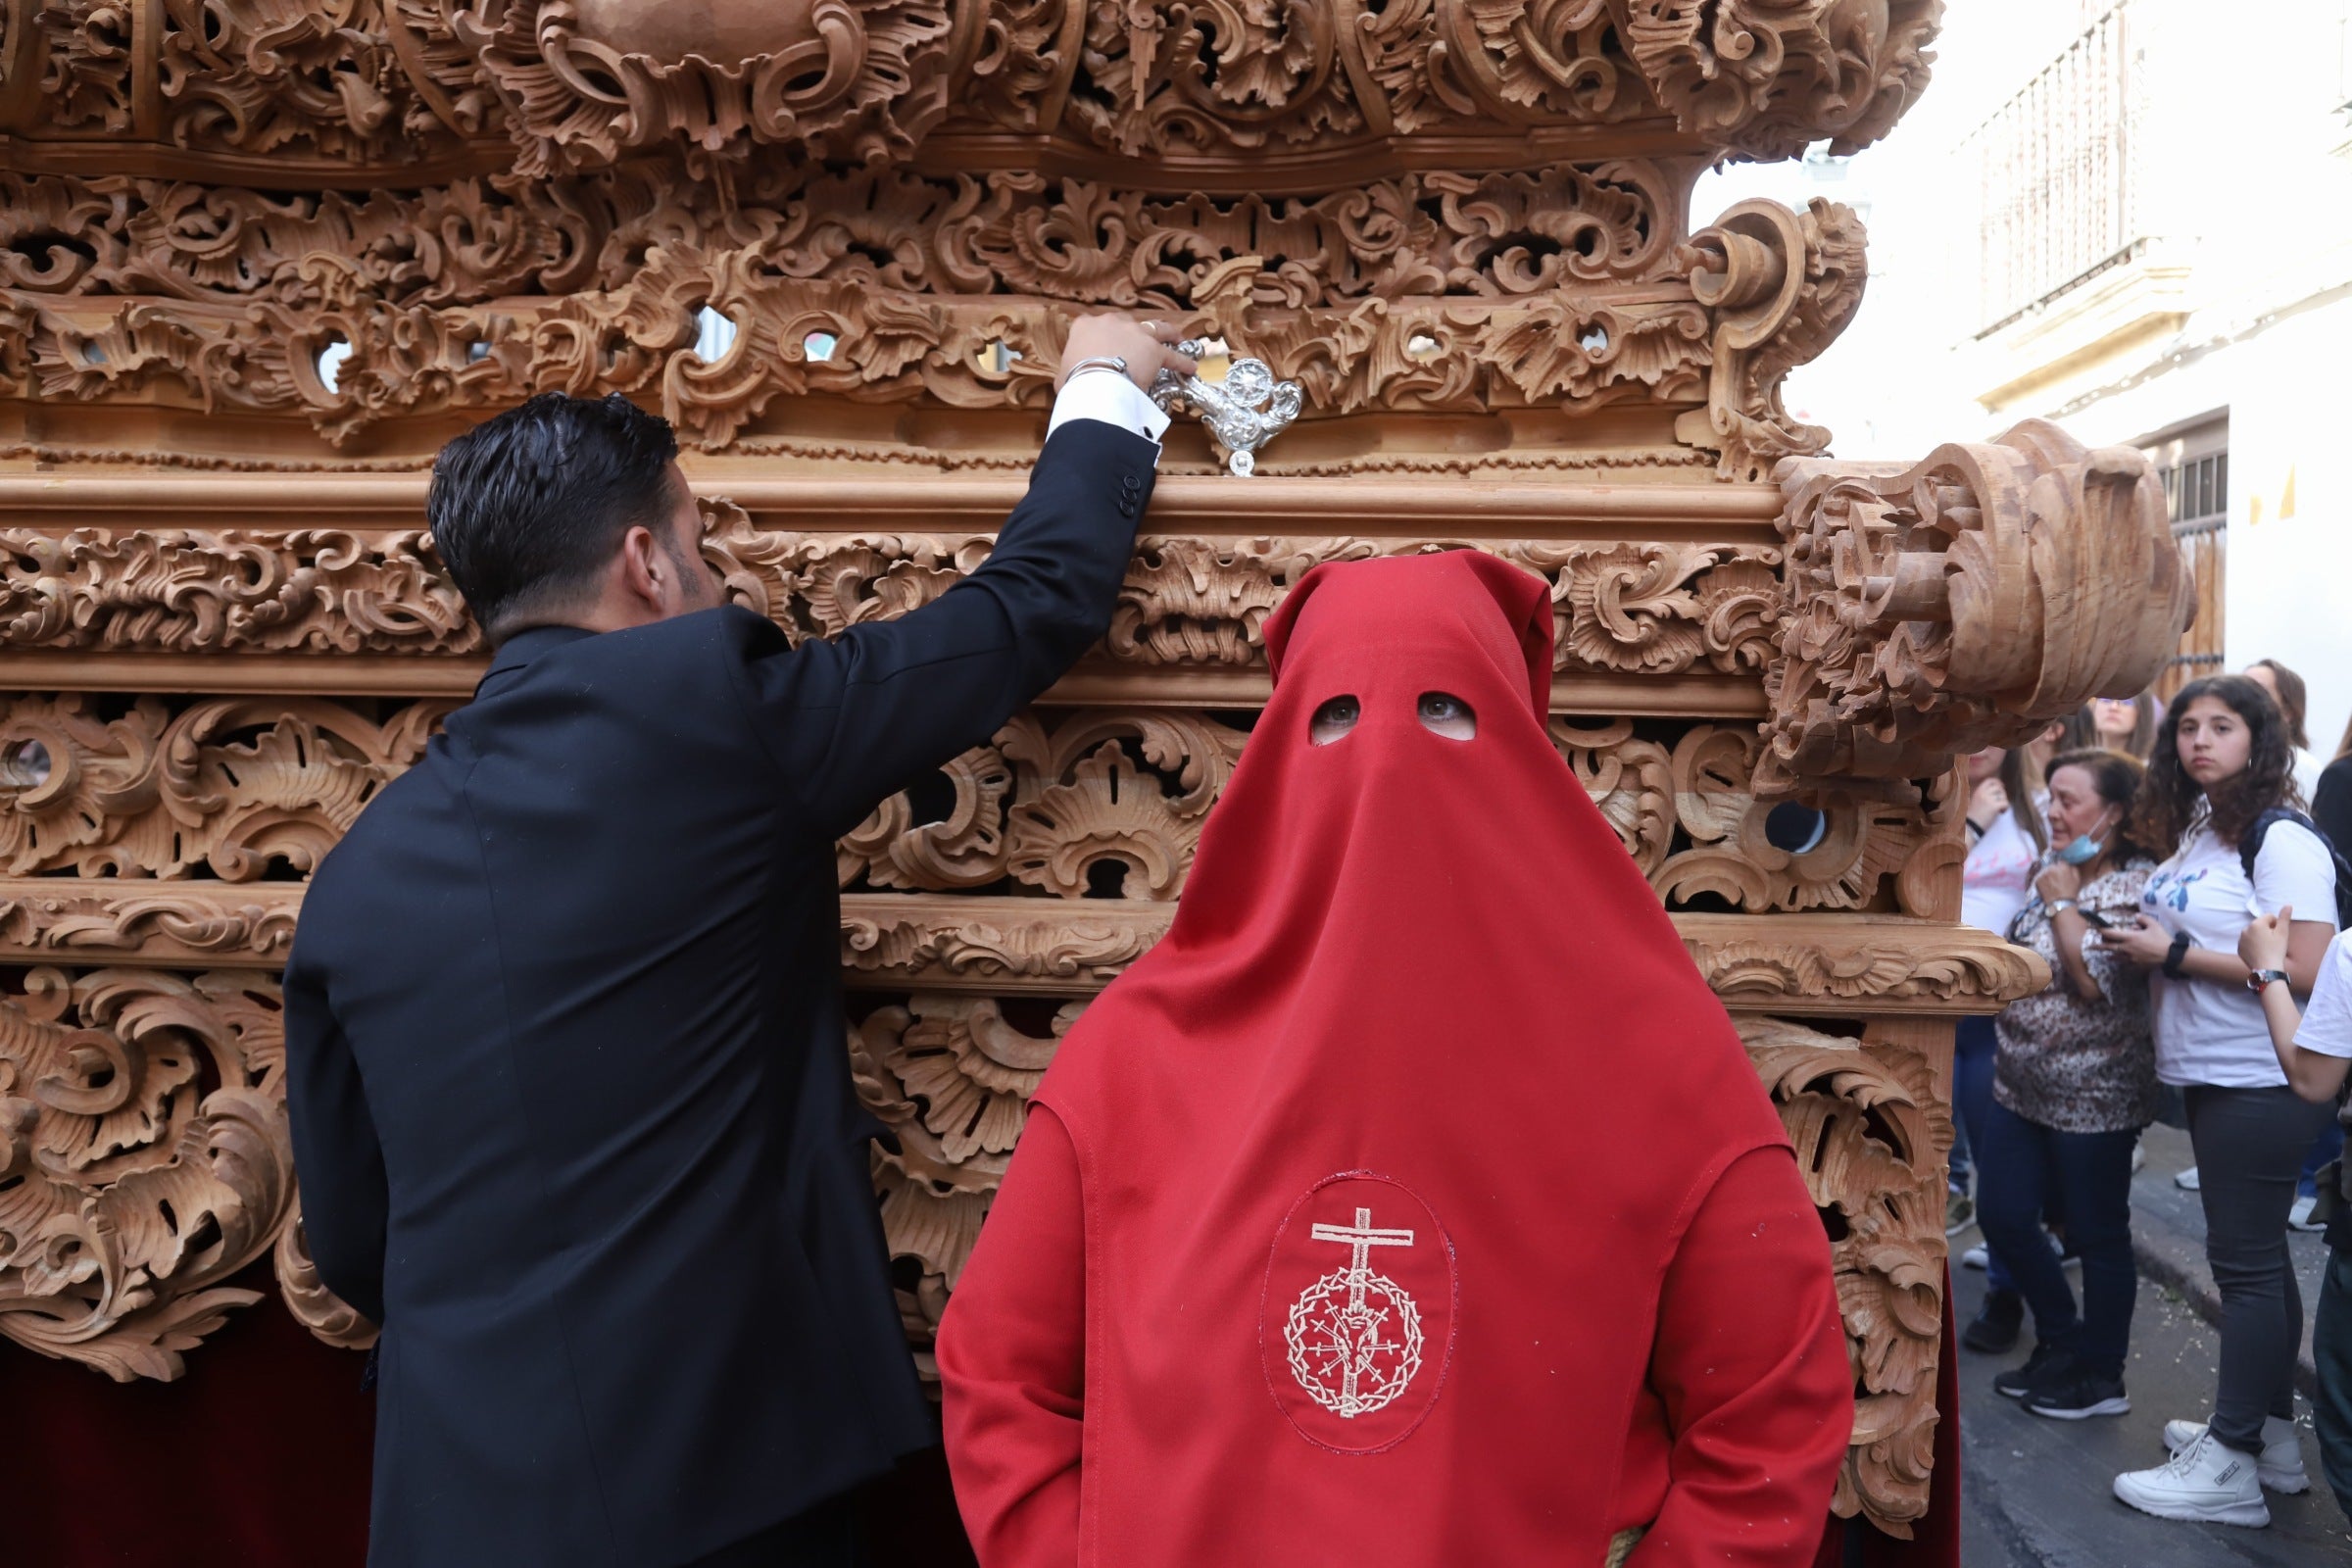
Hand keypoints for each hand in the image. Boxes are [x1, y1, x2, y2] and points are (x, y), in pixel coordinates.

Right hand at [1058, 314, 1197, 393]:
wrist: (1095, 381)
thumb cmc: (1074, 380)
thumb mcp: (1064, 373)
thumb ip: (1070, 370)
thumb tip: (1069, 382)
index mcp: (1085, 326)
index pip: (1092, 325)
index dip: (1100, 336)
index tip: (1103, 344)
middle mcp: (1111, 322)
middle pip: (1127, 323)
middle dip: (1134, 332)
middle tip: (1140, 340)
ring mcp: (1136, 333)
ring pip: (1156, 328)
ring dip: (1167, 332)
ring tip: (1176, 337)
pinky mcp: (1155, 350)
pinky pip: (1172, 356)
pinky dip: (1182, 362)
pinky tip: (1190, 367)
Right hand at [1969, 776, 2008, 825]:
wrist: (1971, 827)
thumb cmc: (1973, 816)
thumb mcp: (1976, 801)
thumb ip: (1984, 794)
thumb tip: (1997, 789)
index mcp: (1978, 791)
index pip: (1990, 780)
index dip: (1998, 782)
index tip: (2002, 787)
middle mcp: (1983, 793)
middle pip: (1999, 788)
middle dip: (2003, 794)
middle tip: (2000, 802)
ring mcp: (1988, 799)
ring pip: (2003, 796)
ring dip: (2004, 802)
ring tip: (1999, 809)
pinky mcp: (1994, 807)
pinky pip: (2006, 803)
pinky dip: (2006, 808)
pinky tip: (2001, 813)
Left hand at [2034, 862, 2081, 903]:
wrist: (2060, 903)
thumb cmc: (2070, 891)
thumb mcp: (2077, 878)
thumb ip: (2072, 867)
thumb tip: (2066, 863)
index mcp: (2062, 867)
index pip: (2060, 861)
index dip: (2061, 867)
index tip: (2061, 872)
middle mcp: (2051, 868)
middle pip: (2051, 865)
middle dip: (2053, 870)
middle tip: (2056, 879)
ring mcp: (2043, 874)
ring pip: (2045, 870)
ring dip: (2047, 874)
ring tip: (2052, 883)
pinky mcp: (2037, 880)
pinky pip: (2040, 877)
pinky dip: (2042, 880)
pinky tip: (2047, 886)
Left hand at [2100, 913, 2174, 966]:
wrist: (2170, 955)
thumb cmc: (2161, 938)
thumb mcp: (2154, 924)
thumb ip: (2143, 919)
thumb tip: (2135, 917)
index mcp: (2130, 937)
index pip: (2111, 934)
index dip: (2103, 931)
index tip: (2098, 929)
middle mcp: (2127, 948)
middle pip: (2109, 947)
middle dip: (2098, 946)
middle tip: (2090, 947)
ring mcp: (2131, 957)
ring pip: (2115, 956)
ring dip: (2109, 954)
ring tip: (2104, 954)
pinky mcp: (2135, 964)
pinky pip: (2124, 962)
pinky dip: (2119, 960)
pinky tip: (2117, 960)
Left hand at [2238, 905, 2292, 969]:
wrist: (2267, 969)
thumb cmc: (2276, 950)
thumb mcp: (2283, 933)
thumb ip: (2284, 918)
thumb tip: (2288, 904)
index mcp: (2256, 923)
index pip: (2269, 917)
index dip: (2276, 925)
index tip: (2278, 936)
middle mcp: (2245, 929)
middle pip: (2260, 924)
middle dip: (2267, 930)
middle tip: (2273, 943)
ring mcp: (2241, 939)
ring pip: (2254, 933)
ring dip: (2260, 936)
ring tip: (2266, 947)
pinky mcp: (2239, 948)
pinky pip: (2248, 942)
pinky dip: (2253, 944)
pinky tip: (2260, 952)